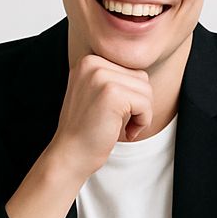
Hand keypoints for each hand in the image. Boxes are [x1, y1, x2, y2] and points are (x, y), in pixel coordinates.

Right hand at [51, 53, 154, 178]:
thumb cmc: (85, 131)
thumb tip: (143, 77)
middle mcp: (92, 63)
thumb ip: (114, 80)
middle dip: (139, 104)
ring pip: (146, 90)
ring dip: (142, 114)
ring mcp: (101, 76)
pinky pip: (145, 104)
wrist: (70, 155)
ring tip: (124, 127)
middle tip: (122, 123)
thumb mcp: (95, 95)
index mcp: (88, 61)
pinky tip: (126, 132)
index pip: (130, 70)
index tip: (117, 115)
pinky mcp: (112, 93)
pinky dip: (142, 122)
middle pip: (141, 78)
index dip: (131, 97)